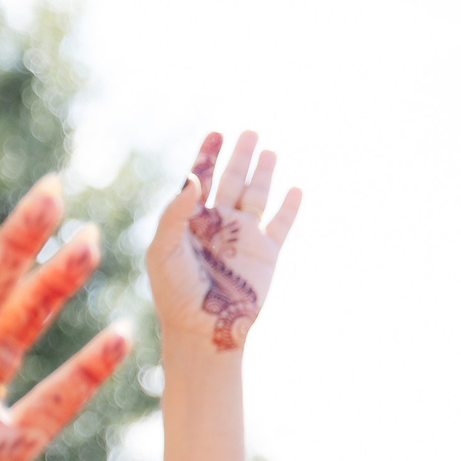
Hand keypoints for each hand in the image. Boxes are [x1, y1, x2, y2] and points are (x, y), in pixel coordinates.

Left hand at [146, 130, 301, 353]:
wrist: (203, 328)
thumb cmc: (175, 293)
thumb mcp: (164, 251)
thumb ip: (175, 214)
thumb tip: (191, 178)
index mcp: (191, 223)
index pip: (200, 181)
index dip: (208, 157)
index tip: (216, 133)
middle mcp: (219, 226)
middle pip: (232, 182)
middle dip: (240, 157)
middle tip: (249, 132)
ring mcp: (244, 239)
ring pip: (257, 197)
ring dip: (264, 174)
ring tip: (270, 151)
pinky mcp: (267, 255)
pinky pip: (281, 225)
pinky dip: (290, 207)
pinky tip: (296, 190)